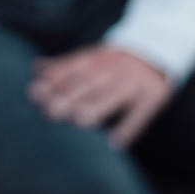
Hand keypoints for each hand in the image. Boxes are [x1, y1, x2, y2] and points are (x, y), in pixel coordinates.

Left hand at [29, 44, 171, 148]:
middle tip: (52, 111)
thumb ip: (66, 65)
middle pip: (89, 83)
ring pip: (113, 96)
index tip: (35, 93)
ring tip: (80, 122)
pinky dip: (129, 128)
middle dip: (70, 96)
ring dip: (97, 107)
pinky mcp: (153, 96)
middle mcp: (113, 69)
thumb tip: (35, 69)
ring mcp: (133, 83)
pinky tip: (116, 144)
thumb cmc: (116, 61)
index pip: (72, 69)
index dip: (53, 82)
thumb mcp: (94, 57)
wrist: (160, 50)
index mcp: (96, 59)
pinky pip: (140, 114)